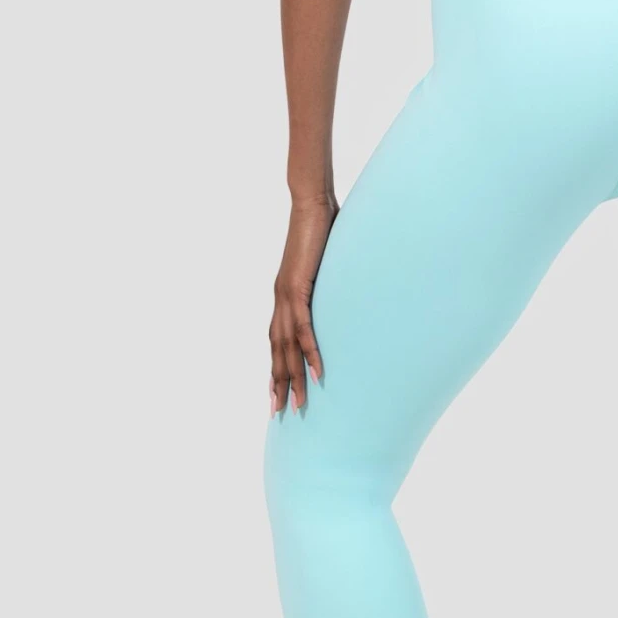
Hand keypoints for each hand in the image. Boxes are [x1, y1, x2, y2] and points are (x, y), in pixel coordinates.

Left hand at [269, 197, 335, 413]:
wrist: (311, 204)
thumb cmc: (321, 228)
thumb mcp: (325, 264)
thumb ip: (327, 280)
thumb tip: (342, 288)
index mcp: (284, 296)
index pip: (276, 340)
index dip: (275, 367)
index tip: (275, 393)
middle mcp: (280, 300)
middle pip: (276, 351)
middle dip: (277, 383)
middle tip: (279, 413)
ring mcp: (286, 295)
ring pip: (286, 347)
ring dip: (292, 377)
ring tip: (298, 404)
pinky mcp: (298, 289)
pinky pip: (304, 329)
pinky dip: (309, 353)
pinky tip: (317, 373)